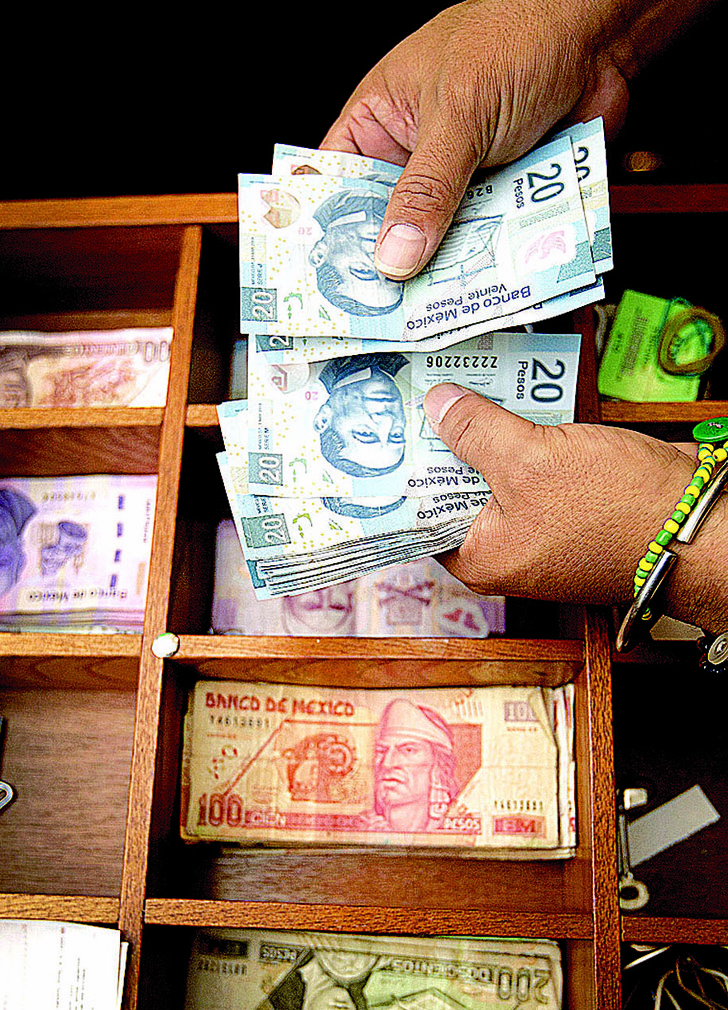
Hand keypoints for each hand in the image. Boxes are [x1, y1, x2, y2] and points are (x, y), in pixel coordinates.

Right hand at [321, 0, 713, 279]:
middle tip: (382, 314)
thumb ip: (426, 188)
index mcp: (382, 122)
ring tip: (432, 316)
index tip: (324, 281)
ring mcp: (460, 181)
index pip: (336, 185)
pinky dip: (488, 268)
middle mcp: (415, 156)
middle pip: (389, 228)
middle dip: (390, 268)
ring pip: (440, 244)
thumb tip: (394, 256)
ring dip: (442, 275)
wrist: (600, 35)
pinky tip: (482, 295)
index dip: (326, 233)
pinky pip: (487, 245)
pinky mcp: (502, 199)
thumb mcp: (458, 113)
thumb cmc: (519, 35)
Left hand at [422, 384, 727, 632]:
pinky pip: (529, 467)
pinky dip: (520, 435)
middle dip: (440, 440)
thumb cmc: (613, 509)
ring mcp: (536, 527)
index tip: (384, 428)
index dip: (401, 469)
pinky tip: (508, 396)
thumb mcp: (530, 461)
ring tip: (454, 382)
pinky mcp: (566, 505)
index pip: (417, 515)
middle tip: (415, 392)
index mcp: (479, 557)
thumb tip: (436, 404)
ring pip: (493, 472)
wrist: (694, 523)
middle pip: (452, 488)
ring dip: (482, 431)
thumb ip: (475, 431)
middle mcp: (502, 549)